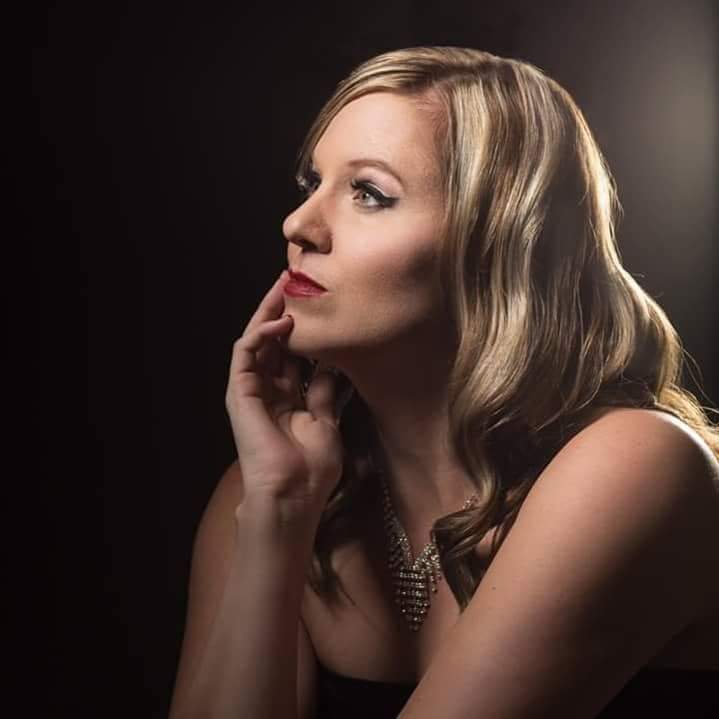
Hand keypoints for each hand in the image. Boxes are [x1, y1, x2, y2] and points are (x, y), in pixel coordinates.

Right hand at [225, 270, 343, 519]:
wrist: (293, 494)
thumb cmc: (312, 468)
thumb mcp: (326, 421)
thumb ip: (324, 392)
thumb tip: (334, 366)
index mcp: (288, 399)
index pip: (293, 354)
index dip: (304, 330)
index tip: (320, 305)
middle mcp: (268, 391)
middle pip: (274, 342)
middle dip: (284, 310)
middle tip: (295, 281)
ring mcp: (252, 390)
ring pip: (257, 341)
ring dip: (269, 312)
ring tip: (284, 286)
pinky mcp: (240, 391)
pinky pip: (245, 353)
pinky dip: (261, 333)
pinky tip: (281, 320)